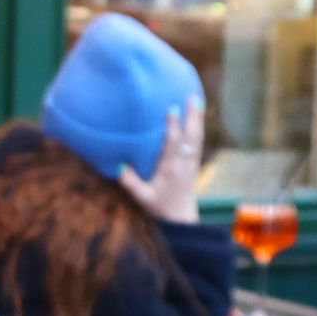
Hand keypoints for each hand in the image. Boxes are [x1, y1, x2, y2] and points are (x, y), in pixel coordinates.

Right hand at [129, 101, 205, 222]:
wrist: (181, 218)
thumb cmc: (159, 206)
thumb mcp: (142, 197)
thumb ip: (130, 182)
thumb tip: (118, 165)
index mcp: (171, 168)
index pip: (173, 144)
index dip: (173, 126)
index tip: (171, 109)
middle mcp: (184, 163)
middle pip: (191, 136)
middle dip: (192, 116)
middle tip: (192, 97)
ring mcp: (192, 163)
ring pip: (197, 137)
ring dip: (197, 118)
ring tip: (196, 99)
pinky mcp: (194, 164)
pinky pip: (198, 142)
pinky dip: (198, 127)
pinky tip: (196, 116)